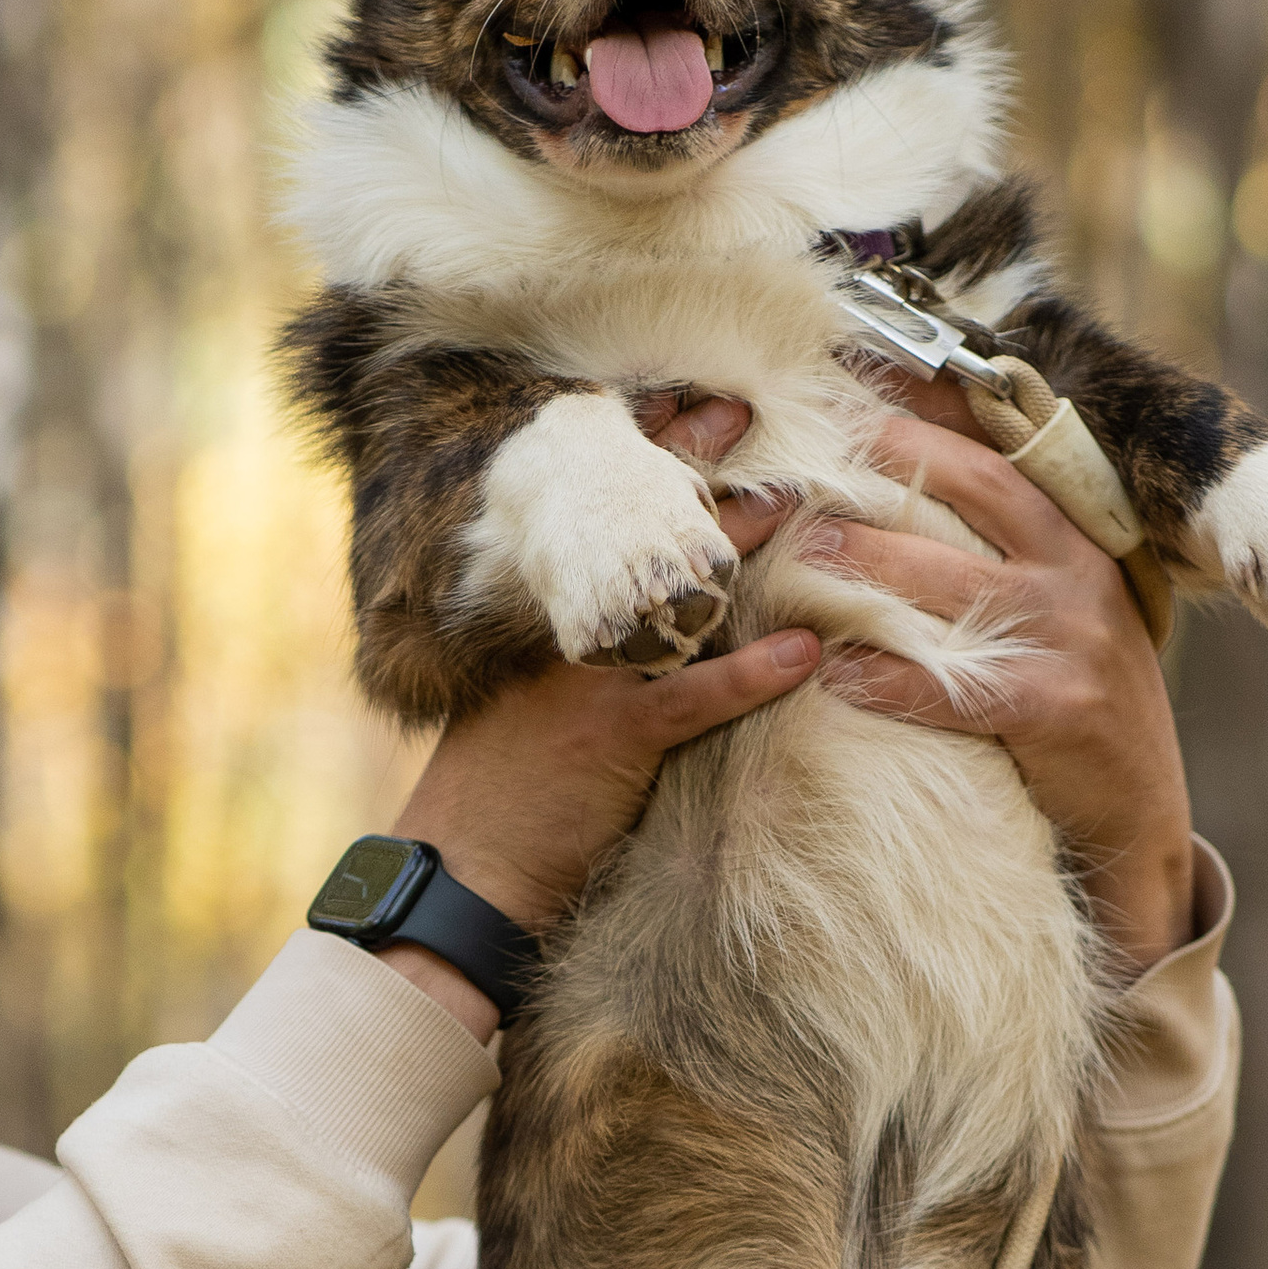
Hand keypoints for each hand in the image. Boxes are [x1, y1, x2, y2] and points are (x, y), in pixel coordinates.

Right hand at [384, 399, 811, 1032]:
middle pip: (639, 526)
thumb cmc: (493, 789)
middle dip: (701, 466)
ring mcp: (592, 676)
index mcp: (540, 608)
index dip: (645, 449)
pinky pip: (698, 695)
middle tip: (750, 410)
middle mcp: (564, 625)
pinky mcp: (618, 738)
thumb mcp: (519, 693)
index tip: (689, 400)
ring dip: (746, 547)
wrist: (461, 868)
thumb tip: (637, 608)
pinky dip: (756, 674)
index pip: (596, 507)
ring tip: (806, 504)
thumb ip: (570, 645)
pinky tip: (805, 653)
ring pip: (679, 594)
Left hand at [810, 384, 1195, 976]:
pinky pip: (959, 685)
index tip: (850, 397)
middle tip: (803, 466)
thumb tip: (903, 493)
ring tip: (798, 556)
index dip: (924, 419)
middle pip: (975, 492)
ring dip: (869, 566)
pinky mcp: (1056, 710)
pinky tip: (834, 673)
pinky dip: (892, 679)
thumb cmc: (1071, 701)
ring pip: (955, 584)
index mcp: (1076, 539)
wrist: (1137, 812)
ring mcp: (1073, 640)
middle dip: (887, 467)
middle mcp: (1079, 575)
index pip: (996, 455)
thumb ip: (998, 555)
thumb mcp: (1057, 610)